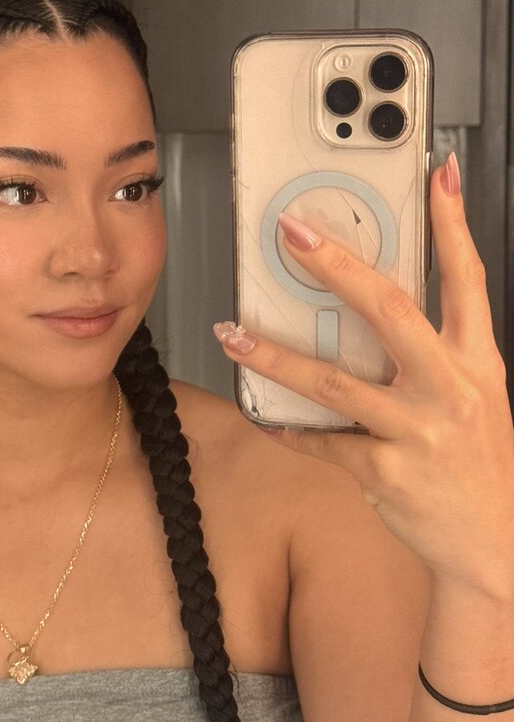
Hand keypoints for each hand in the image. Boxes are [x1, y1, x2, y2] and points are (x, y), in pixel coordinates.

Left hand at [213, 153, 513, 596]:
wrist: (493, 547)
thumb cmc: (478, 465)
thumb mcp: (476, 397)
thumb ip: (436, 354)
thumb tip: (375, 307)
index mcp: (476, 362)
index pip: (467, 278)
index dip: (453, 223)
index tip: (437, 174)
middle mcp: (451, 390)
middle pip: (390, 310)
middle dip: (338, 266)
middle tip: (294, 233)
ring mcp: (417, 433)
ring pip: (334, 383)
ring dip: (275, 356)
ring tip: (233, 333)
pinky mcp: (385, 474)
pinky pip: (323, 443)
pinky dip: (287, 429)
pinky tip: (261, 416)